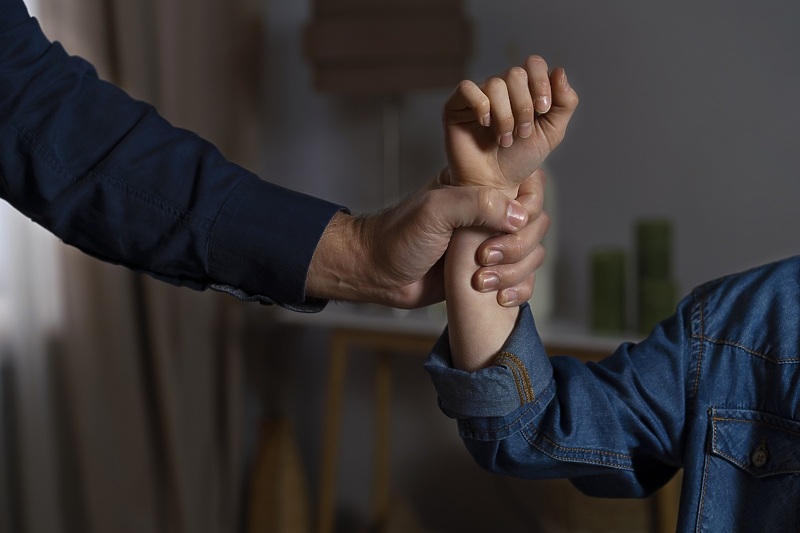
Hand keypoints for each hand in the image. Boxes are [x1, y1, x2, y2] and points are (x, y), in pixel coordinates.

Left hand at [305, 170, 547, 308]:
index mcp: (480, 187)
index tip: (507, 225)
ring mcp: (491, 244)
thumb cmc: (399, 236)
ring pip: (533, 254)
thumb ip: (477, 204)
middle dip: (517, 246)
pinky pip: (523, 280)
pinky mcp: (489, 273)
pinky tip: (499, 298)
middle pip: (536, 224)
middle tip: (484, 257)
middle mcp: (490, 214)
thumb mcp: (435, 210)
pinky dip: (519, 290)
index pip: (529, 186)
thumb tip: (519, 216)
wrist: (378, 273)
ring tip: (481, 281)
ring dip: (515, 272)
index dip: (527, 207)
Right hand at [443, 55, 577, 191]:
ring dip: (505, 116)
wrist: (495, 184)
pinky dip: (481, 106)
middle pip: (515, 74)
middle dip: (524, 107)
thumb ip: (564, 103)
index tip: (543, 110)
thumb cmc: (520, 159)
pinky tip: (485, 125)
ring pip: (495, 84)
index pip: (533, 64)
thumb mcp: (552, 133)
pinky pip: (467, 88)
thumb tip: (560, 71)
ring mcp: (478, 95)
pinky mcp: (456, 105)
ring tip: (504, 139)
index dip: (541, 82)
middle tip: (522, 133)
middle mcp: (501, 88)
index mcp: (524, 89)